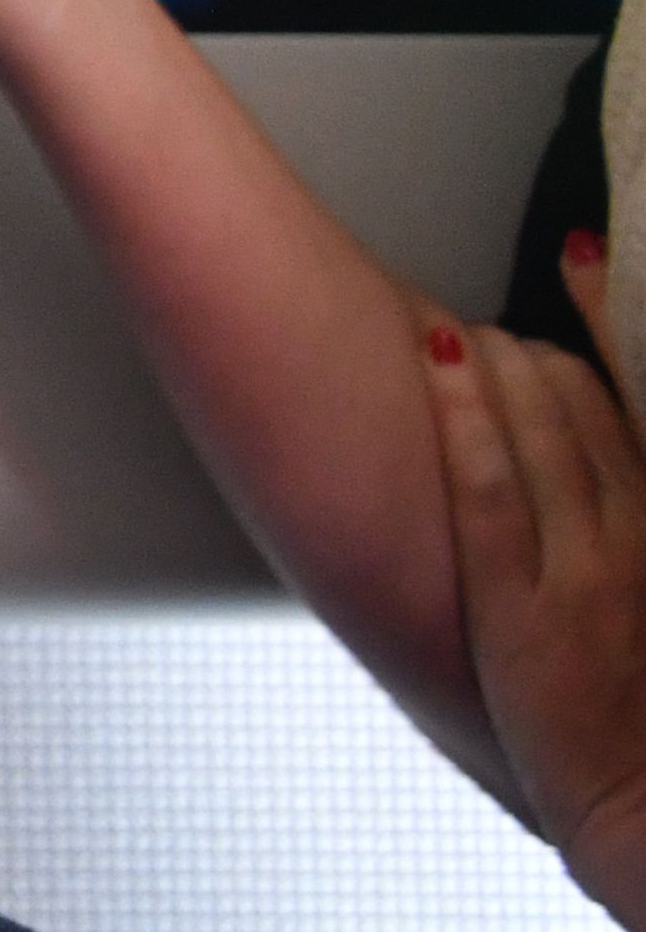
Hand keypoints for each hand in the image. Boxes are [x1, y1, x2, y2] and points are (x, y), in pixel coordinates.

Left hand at [432, 316, 645, 920]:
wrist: (639, 808)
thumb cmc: (642, 707)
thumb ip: (623, 506)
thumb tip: (594, 454)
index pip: (637, 401)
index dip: (611, 322)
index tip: (581, 260)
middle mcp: (639, 538)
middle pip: (586, 404)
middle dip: (546, 352)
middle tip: (510, 325)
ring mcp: (581, 566)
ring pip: (538, 427)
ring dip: (501, 365)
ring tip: (470, 333)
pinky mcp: (520, 599)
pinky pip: (488, 483)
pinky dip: (466, 412)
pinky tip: (441, 359)